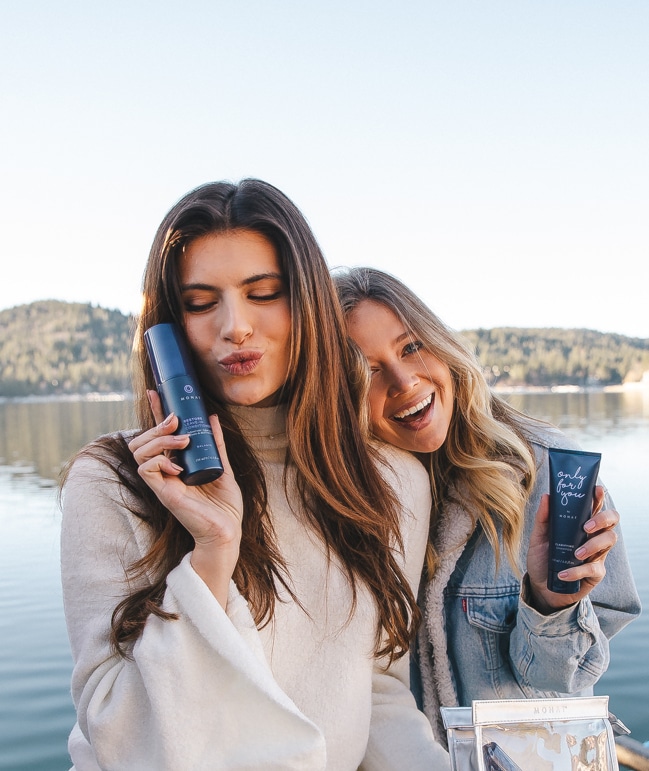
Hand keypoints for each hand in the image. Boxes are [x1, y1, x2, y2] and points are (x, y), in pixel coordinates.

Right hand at [127, 390, 243, 605]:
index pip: (158, 434)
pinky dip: (159, 461)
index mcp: (176, 463)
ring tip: (183, 441)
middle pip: (141, 439)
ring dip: (159, 440)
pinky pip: (146, 469)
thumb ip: (216, 445)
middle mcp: (165, 470)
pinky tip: (178, 465)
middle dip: (155, 424)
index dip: (154, 411)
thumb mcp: (223, 467)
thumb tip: (212, 417)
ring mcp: (162, 481)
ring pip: (139, 451)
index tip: (156, 391)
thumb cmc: (224, 506)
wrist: (227, 531)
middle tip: (175, 421)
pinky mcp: (163, 493)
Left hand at [526, 486, 617, 613]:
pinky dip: (577, 570)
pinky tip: (563, 573)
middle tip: (586, 526)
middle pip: (611, 521)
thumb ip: (543, 518)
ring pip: (609, 541)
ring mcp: (597, 554)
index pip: (595, 507)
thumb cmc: (543, 558)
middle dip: (602, 519)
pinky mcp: (595, 573)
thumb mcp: (538, 537)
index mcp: (580, 524)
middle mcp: (592, 536)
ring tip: (576, 553)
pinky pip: (593, 568)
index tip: (596, 490)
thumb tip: (546, 496)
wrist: (541, 586)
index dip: (599, 497)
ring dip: (593, 545)